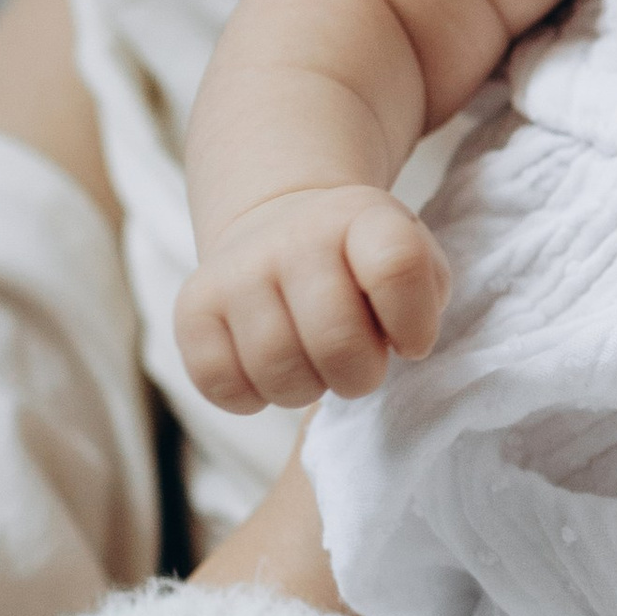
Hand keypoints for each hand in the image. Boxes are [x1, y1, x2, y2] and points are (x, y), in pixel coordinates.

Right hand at [173, 185, 449, 414]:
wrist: (279, 227)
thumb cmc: (360, 263)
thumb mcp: (411, 258)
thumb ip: (424, 296)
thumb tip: (405, 343)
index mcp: (361, 217)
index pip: (397, 267)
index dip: (414, 325)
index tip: (410, 342)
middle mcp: (293, 237)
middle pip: (337, 340)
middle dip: (360, 375)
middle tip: (359, 365)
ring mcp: (236, 271)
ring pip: (280, 373)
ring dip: (307, 388)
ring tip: (315, 366)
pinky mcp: (192, 309)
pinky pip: (224, 386)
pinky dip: (254, 398)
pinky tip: (269, 372)